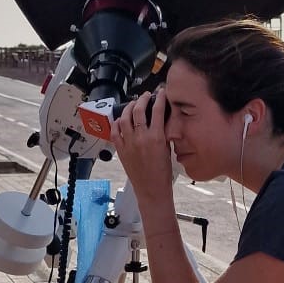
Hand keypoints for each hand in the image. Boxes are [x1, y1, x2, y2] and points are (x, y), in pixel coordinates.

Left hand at [112, 88, 175, 202]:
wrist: (152, 190)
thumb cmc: (162, 173)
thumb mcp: (168, 149)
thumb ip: (163, 133)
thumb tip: (161, 119)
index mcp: (156, 137)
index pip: (157, 110)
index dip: (160, 98)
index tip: (161, 92)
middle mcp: (141, 138)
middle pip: (138, 110)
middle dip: (142, 99)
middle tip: (145, 96)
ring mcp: (129, 144)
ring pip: (124, 118)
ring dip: (128, 108)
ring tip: (133, 104)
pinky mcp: (121, 151)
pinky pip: (115, 132)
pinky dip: (117, 123)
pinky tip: (120, 120)